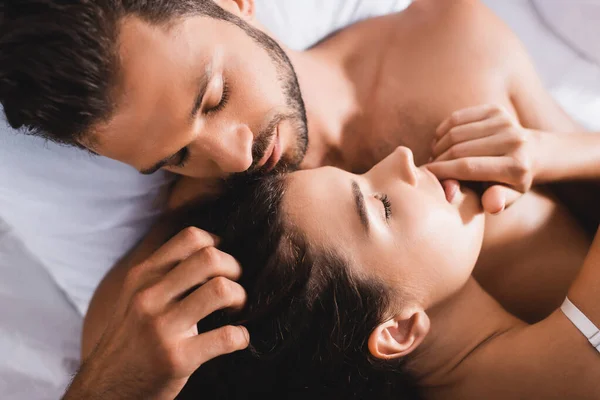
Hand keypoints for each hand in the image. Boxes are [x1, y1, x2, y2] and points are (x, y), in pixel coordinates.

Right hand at [64, 227, 248, 399]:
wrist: (105, 390)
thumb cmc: (130, 340)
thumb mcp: (135, 297)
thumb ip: (163, 274)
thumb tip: (210, 254)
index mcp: (143, 277)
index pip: (190, 237)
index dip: (217, 245)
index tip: (222, 263)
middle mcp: (150, 297)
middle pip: (210, 258)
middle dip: (234, 268)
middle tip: (235, 284)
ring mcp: (162, 328)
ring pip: (220, 290)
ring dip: (240, 297)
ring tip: (237, 308)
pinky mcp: (177, 359)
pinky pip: (227, 336)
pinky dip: (242, 336)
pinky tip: (238, 338)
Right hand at [427, 104, 539, 213]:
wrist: (533, 152)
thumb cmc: (512, 182)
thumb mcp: (508, 198)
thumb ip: (496, 201)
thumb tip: (491, 205)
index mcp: (516, 167)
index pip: (468, 168)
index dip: (442, 171)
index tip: (426, 176)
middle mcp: (513, 141)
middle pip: (459, 149)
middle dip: (438, 160)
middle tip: (428, 169)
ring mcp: (504, 122)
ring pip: (455, 133)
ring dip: (438, 146)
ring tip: (434, 157)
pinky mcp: (495, 110)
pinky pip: (457, 118)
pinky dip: (442, 131)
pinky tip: (440, 143)